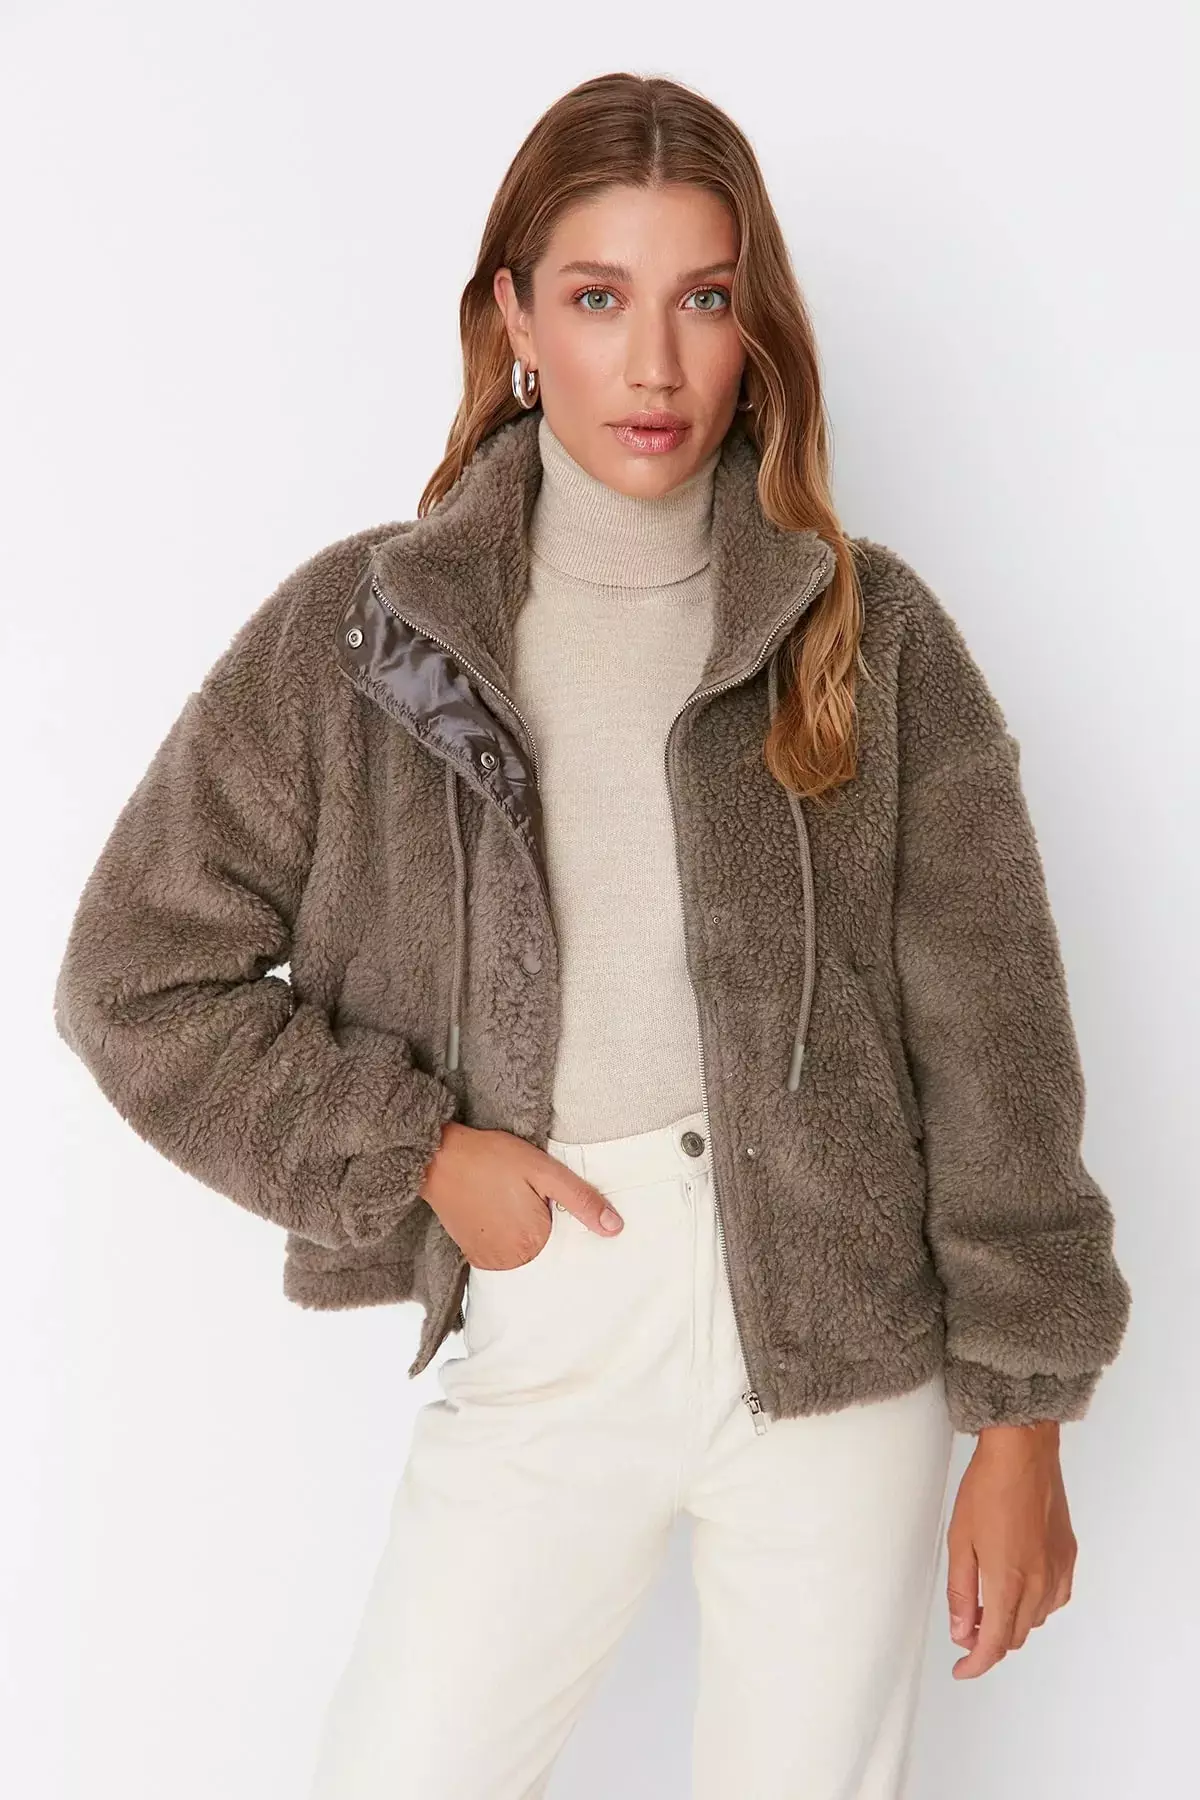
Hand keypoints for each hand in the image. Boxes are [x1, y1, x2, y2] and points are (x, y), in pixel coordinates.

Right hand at [418, 1122, 623, 1270]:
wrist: (438, 1157)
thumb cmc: (490, 1158)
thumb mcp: (543, 1170)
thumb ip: (580, 1200)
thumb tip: (614, 1227)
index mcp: (533, 1243)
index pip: (570, 1246)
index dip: (568, 1224)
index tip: (555, 1205)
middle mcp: (511, 1261)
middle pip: (547, 1252)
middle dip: (547, 1228)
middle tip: (531, 1199)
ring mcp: (489, 1261)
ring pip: (525, 1255)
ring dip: (526, 1234)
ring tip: (513, 1203)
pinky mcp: (474, 1255)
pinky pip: (503, 1255)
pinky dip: (507, 1238)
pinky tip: (501, 1212)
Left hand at [944, 1419, 1076, 1678]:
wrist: (1023, 1452)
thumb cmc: (987, 1488)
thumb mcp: (959, 1540)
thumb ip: (961, 1591)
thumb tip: (962, 1630)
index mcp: (1009, 1580)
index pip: (995, 1642)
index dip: (976, 1663)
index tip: (963, 1669)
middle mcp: (1039, 1582)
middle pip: (1016, 1634)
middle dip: (990, 1641)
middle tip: (967, 1630)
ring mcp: (1058, 1569)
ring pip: (1036, 1619)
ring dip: (1012, 1623)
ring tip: (987, 1606)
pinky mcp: (1068, 1556)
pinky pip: (1055, 1598)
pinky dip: (1036, 1605)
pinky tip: (1020, 1589)